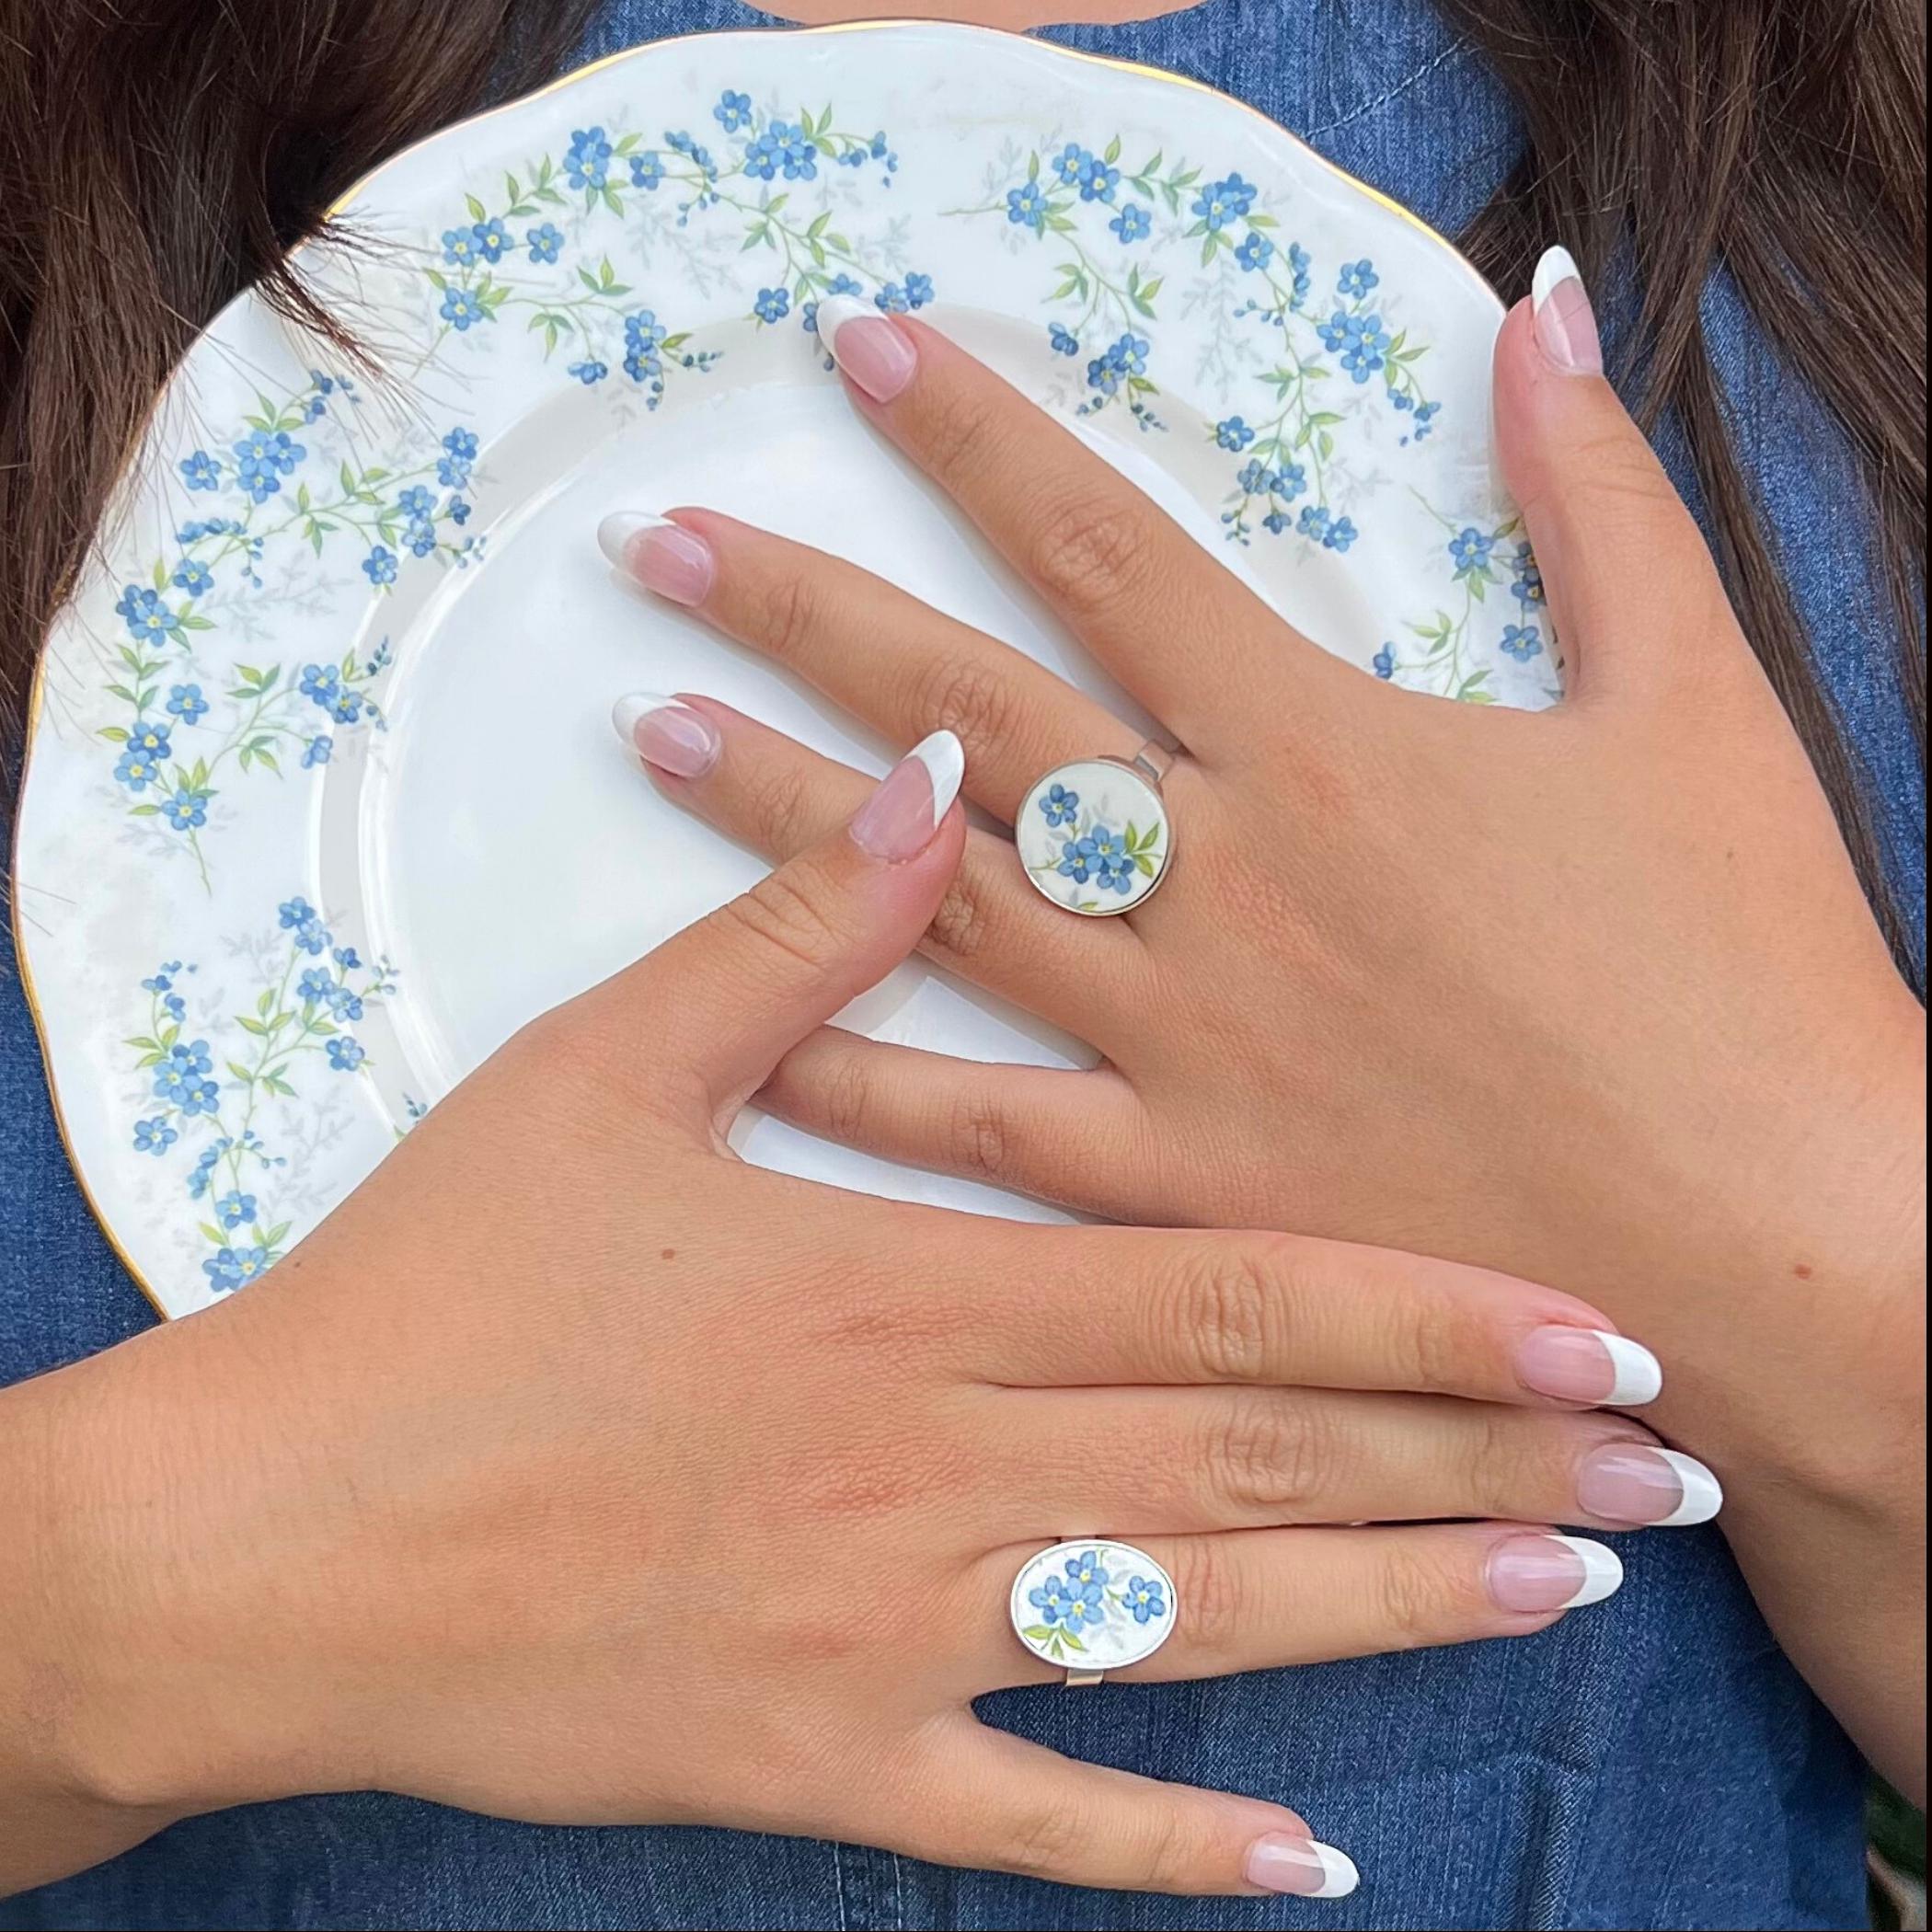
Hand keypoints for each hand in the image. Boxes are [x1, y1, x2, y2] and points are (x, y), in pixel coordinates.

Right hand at [8, 739, 1688, 1899]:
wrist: (275, 1531)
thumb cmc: (439, 1288)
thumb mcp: (602, 1069)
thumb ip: (798, 930)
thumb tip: (936, 777)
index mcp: (913, 1294)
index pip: (1234, 1296)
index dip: (1429, 1310)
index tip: (1589, 1323)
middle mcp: (943, 1466)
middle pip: (1266, 1458)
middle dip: (1481, 1462)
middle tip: (1663, 1470)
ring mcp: (892, 1631)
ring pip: (1200, 1626)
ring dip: (1397, 1611)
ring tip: (1563, 1595)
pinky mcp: (818, 1760)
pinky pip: (1029, 1818)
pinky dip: (1172, 1847)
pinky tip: (1308, 1869)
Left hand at [595, 272, 1924, 1786]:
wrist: (1776, 1249)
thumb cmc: (1744, 977)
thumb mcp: (1699, 704)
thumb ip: (1600, 502)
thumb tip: (1546, 311)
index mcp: (1326, 751)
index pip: (1110, 549)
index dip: (979, 438)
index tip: (864, 356)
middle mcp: (1217, 884)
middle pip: (968, 712)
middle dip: (805, 613)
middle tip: (657, 550)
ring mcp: (1177, 1043)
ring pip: (933, 902)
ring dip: (780, 814)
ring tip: (648, 734)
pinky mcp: (1174, 1189)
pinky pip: (977, 1129)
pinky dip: (858, 1077)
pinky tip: (743, 1029)